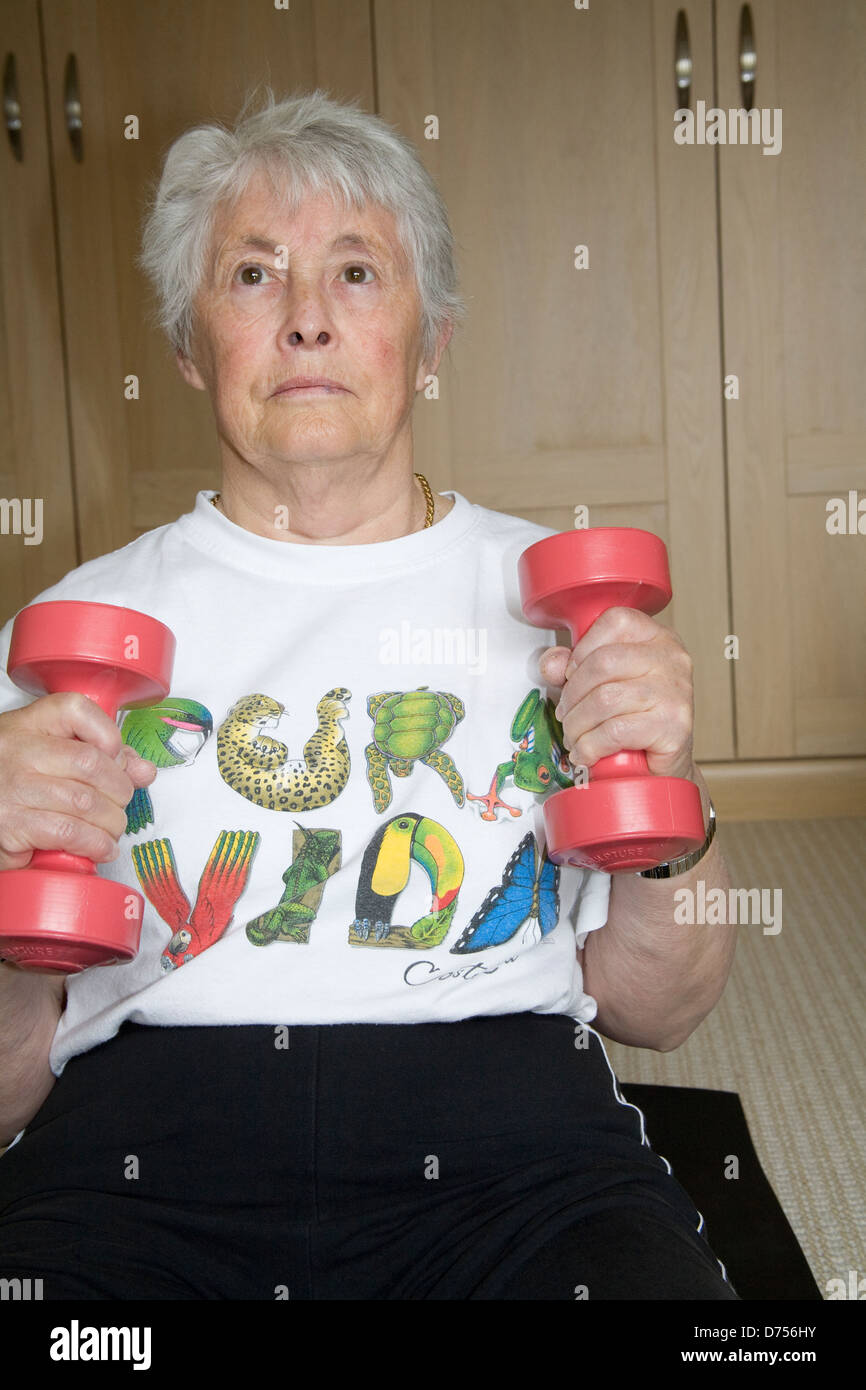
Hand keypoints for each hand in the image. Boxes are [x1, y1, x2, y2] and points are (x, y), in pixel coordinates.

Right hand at [0, 693, 156, 871]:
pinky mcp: (13, 825)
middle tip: (118, 804)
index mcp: (28, 725)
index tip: (118, 759)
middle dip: (119, 790)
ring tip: (110, 830)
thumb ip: (98, 758)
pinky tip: (99, 848)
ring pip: (86, 802)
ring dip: (111, 823)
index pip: (76, 709)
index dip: (109, 735)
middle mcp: (18, 751)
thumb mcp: (48, 757)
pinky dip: (95, 844)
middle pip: (91, 763)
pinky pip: (70, 833)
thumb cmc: (13, 785)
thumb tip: (143, 770)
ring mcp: (14, 788)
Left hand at [538, 607, 695, 782]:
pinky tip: (586, 753)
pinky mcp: (673, 726)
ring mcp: (676, 692)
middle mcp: (671, 660)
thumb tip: (551, 664)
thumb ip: (573, 667)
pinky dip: (590, 746)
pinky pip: (615, 731)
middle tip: (566, 715)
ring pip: (605, 700)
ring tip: (574, 737)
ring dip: (577, 725)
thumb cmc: (636, 719)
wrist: (664, 764)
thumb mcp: (603, 684)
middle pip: (604, 663)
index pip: (616, 621)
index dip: (583, 648)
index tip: (571, 674)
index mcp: (657, 638)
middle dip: (572, 694)